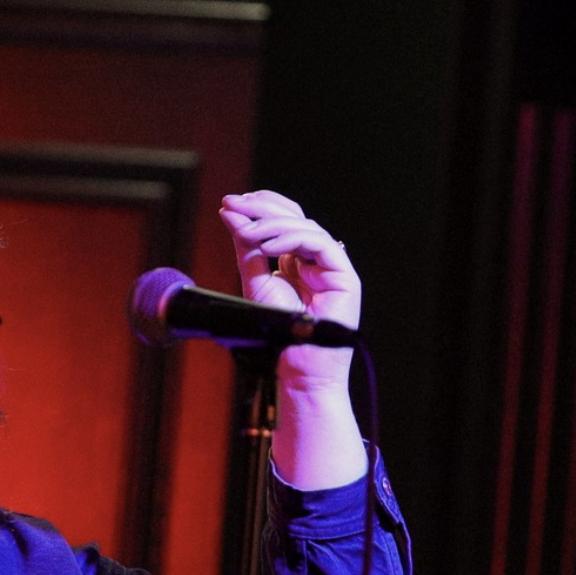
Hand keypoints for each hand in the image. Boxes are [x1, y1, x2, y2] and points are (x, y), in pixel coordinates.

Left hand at [218, 189, 358, 395]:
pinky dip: (292, 241)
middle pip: (296, 220)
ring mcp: (333, 268)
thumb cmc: (278, 337)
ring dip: (273, 225)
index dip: (260, 209)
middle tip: (235, 203)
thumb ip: (247, 251)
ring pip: (307, 229)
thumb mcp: (255, 285)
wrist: (296, 371)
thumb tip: (232, 215)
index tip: (229, 204)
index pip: (283, 224)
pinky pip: (321, 245)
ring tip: (247, 231)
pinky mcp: (345, 278)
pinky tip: (267, 246)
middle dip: (263, 208)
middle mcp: (318, 261)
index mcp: (298, 262)